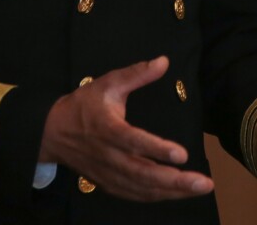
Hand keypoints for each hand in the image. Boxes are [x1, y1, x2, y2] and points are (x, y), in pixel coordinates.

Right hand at [39, 56, 213, 201]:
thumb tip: (164, 61)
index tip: (182, 154)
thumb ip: (136, 74)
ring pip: (142, 189)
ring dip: (172, 192)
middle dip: (175, 181)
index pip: (133, 141)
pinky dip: (158, 196)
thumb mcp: (107, 83)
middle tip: (204, 182)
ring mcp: (108, 174)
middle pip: (142, 174)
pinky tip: (179, 193)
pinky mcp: (109, 184)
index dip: (156, 149)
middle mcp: (108, 156)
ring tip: (199, 187)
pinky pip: (136, 195)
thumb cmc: (83, 106)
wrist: (52, 133)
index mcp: (106, 128)